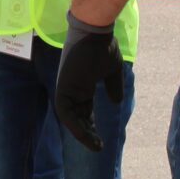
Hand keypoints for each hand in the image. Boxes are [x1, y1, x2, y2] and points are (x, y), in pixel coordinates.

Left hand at [53, 13, 126, 152]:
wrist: (95, 32)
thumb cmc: (103, 47)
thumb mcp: (112, 70)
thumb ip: (113, 86)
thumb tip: (116, 102)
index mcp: (82, 85)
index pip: (85, 111)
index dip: (91, 125)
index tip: (101, 140)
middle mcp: (73, 88)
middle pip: (78, 117)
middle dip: (87, 133)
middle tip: (98, 146)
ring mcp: (66, 88)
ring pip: (70, 118)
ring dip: (81, 133)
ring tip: (95, 145)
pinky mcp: (63, 87)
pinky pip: (65, 112)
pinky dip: (74, 124)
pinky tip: (85, 134)